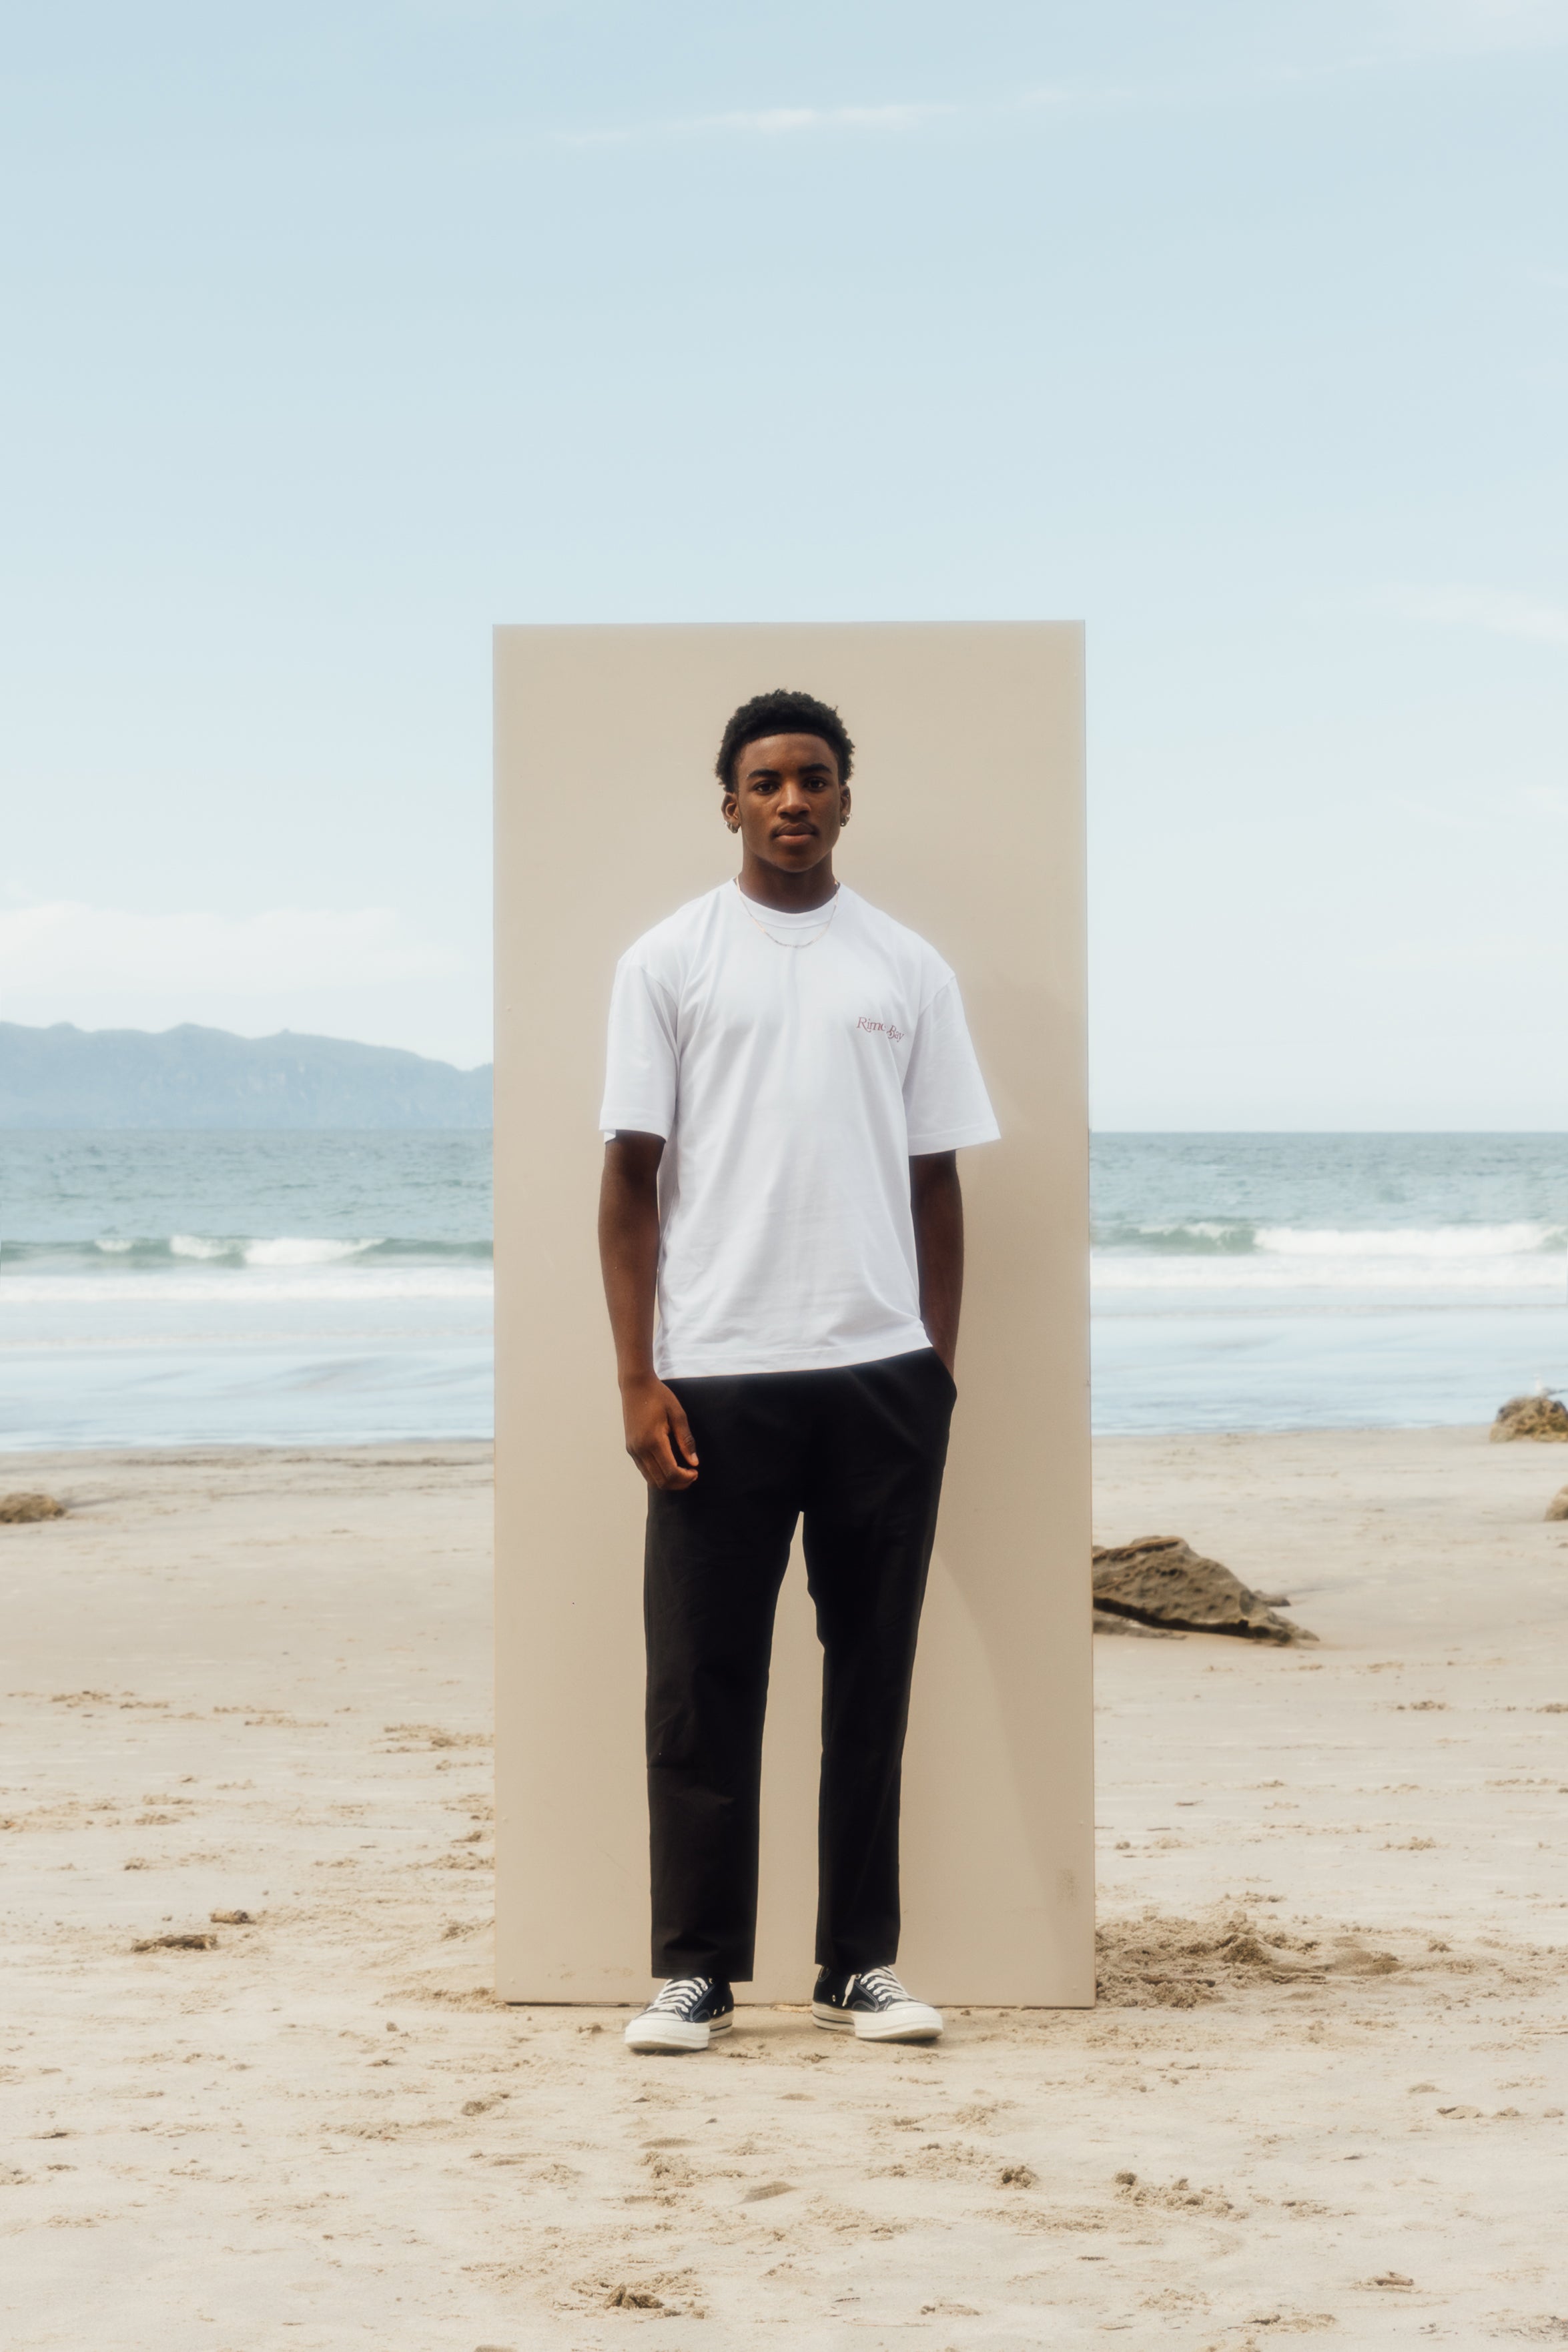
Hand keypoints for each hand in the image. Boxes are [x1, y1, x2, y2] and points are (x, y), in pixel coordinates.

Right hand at [621, 1373, 698, 1490]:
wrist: (636, 1386)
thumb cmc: (659, 1397)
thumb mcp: (678, 1415)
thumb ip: (686, 1440)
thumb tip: (694, 1462)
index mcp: (653, 1440)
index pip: (670, 1472)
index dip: (685, 1478)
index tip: (696, 1472)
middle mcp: (640, 1449)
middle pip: (660, 1481)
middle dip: (678, 1483)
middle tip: (692, 1475)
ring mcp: (633, 1450)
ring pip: (651, 1479)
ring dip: (668, 1481)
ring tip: (683, 1473)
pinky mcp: (630, 1448)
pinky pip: (644, 1470)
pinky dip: (658, 1474)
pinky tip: (670, 1466)